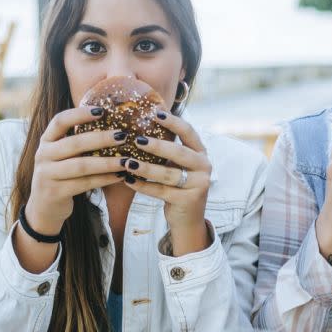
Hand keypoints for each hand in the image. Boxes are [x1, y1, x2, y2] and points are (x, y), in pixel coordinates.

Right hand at [24, 105, 124, 235]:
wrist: (44, 207)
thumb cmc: (62, 175)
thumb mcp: (63, 156)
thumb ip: (78, 142)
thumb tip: (114, 125)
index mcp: (46, 141)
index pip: (60, 121)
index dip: (80, 114)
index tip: (102, 110)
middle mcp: (43, 155)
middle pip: (75, 143)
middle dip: (101, 139)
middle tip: (123, 135)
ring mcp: (46, 174)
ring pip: (81, 166)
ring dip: (107, 162)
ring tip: (127, 160)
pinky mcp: (55, 192)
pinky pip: (84, 183)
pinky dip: (104, 179)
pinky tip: (120, 176)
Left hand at [121, 110, 212, 255]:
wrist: (188, 219)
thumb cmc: (178, 186)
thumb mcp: (178, 166)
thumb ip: (168, 150)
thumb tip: (141, 127)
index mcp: (201, 153)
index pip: (189, 132)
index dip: (173, 122)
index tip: (155, 113)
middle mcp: (204, 167)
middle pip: (178, 153)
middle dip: (157, 145)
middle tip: (136, 139)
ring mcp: (198, 185)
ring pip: (168, 174)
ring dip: (145, 168)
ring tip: (127, 162)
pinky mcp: (188, 200)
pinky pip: (161, 191)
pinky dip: (142, 186)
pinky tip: (127, 180)